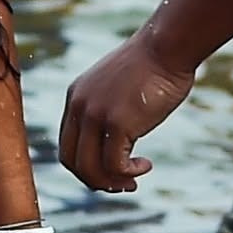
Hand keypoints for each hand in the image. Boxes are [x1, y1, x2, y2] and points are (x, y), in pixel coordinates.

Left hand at [59, 28, 194, 192]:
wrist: (165, 49)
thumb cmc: (151, 69)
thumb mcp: (119, 90)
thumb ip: (109, 112)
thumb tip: (117, 139)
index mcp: (75, 97)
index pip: (67, 146)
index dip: (87, 168)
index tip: (112, 172)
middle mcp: (79, 106)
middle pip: (72, 161)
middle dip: (96, 181)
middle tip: (123, 184)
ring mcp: (96, 114)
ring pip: (90, 168)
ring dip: (112, 182)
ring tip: (134, 180)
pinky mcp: (116, 122)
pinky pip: (115, 165)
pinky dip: (130, 172)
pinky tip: (146, 165)